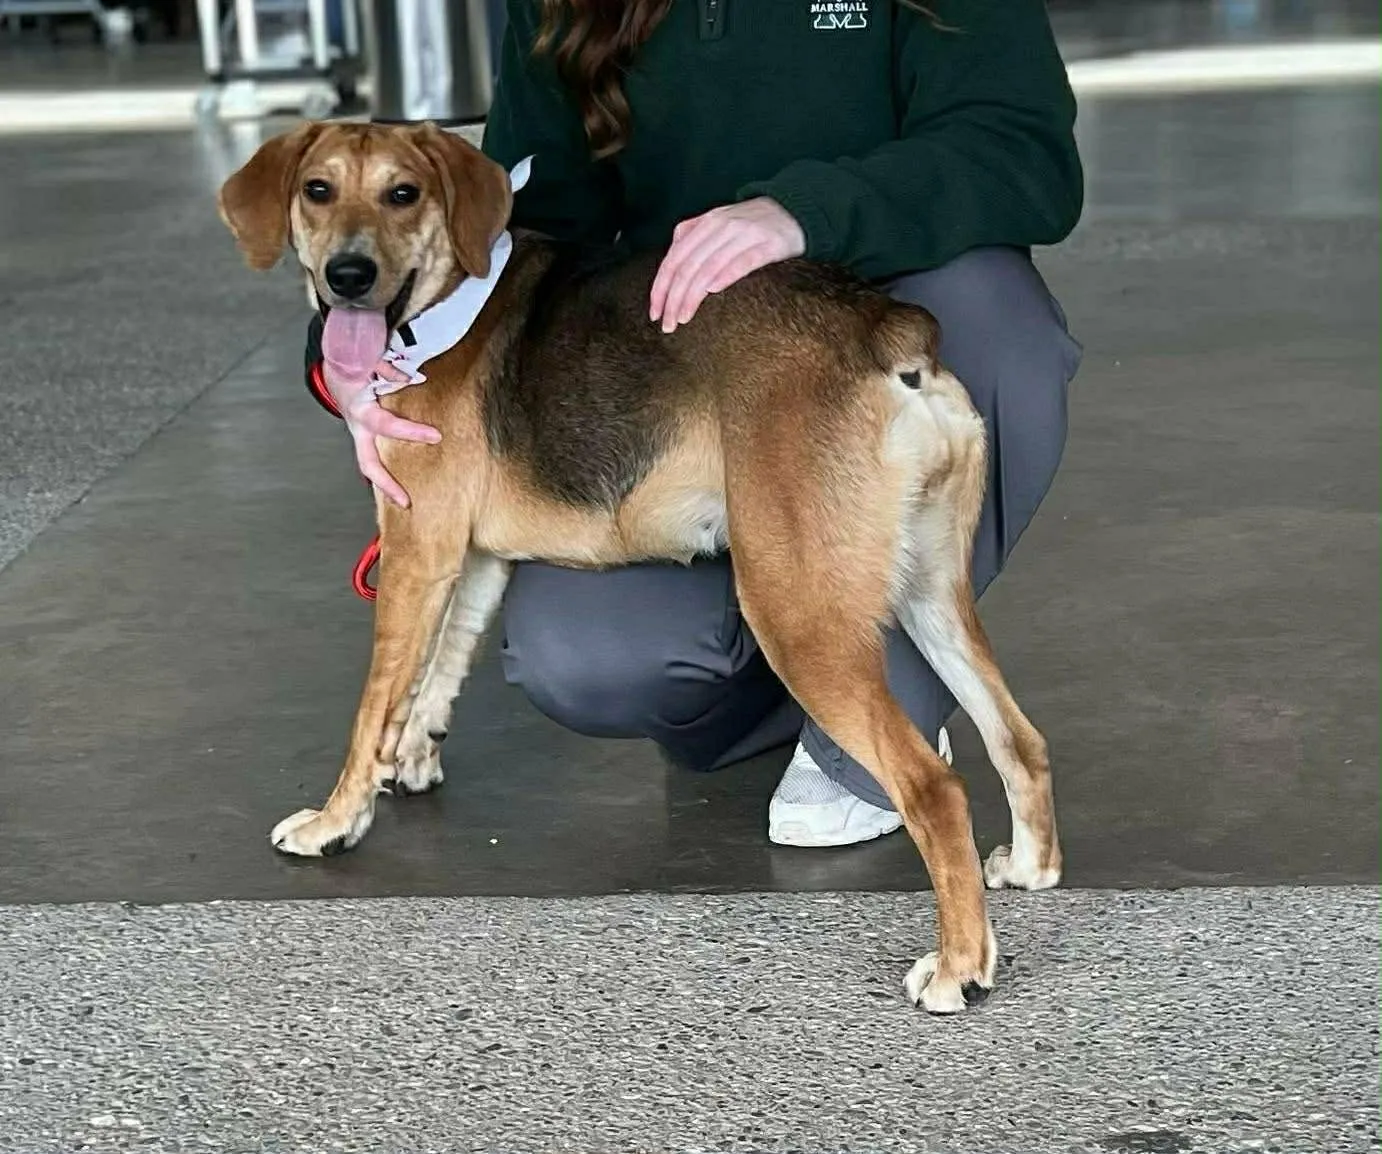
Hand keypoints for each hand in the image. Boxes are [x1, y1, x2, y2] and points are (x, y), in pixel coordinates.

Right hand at [322, 358, 440, 508]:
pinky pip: (375, 456)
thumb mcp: (368, 361)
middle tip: (406, 502)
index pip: (387, 425)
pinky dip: (386, 472)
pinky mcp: (365, 435)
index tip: (436, 437)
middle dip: (386, 484)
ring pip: (370, 464)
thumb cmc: (353, 365)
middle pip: (368, 463)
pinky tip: (401, 482)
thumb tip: (413, 378)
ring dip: (385, 484)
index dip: (411, 432)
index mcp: (360, 410)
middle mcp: (358, 427)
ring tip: (404, 501)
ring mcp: (360, 434)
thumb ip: (389, 369)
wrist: (335, 366)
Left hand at [649, 197, 804, 332]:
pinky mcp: (768, 244)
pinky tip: (712, 291)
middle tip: (668, 324)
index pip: (674, 258)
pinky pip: (743, 261)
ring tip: (683, 318)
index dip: (660, 287)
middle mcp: (721, 226)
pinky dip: (725, 275)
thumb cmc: (754, 224)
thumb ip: (693, 237)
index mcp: (706, 224)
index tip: (654, 312)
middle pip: (687, 266)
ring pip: (709, 266)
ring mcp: (745, 234)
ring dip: (692, 295)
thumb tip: (669, 263)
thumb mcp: (719, 224)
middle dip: (673, 298)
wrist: (796, 210)